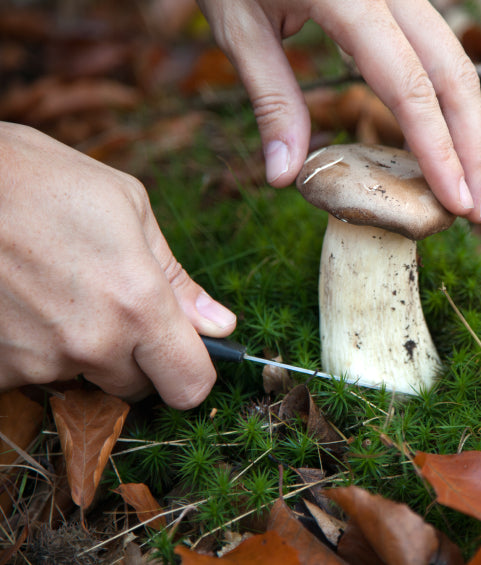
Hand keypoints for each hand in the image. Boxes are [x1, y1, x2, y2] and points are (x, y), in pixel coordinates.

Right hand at [0, 123, 236, 407]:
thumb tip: (220, 325)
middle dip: (135, 356)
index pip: (190, 386)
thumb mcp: (129, 208)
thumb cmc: (42, 179)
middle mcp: (92, 344)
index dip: (193, 373)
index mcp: (139, 305)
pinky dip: (32, 348)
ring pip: (81, 377)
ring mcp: (37, 361)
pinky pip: (30, 374)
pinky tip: (21, 302)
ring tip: (54, 288)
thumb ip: (177, 279)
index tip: (183, 354)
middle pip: (137, 386)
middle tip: (109, 303)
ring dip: (79, 349)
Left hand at [196, 0, 480, 222]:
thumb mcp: (238, 27)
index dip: (438, 149)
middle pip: (455, 74)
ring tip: (470, 187)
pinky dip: (449, 102)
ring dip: (470, 128)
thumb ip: (271, 100)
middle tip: (478, 212)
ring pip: (458, 61)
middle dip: (473, 147)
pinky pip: (438, 52)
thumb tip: (285, 178)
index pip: (410, 85)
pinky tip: (447, 142)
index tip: (455, 202)